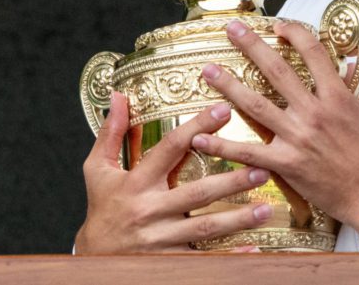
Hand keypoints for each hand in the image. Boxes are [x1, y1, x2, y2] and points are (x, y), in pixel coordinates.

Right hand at [74, 91, 273, 252]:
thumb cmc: (101, 208)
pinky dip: (230, 256)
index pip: (170, 149)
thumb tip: (118, 96)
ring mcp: (161, 239)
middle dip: (231, 182)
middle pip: (197, 193)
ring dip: (239, 218)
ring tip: (267, 208)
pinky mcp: (169, 261)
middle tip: (262, 169)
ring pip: (206, 228)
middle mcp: (150, 210)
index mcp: (136, 183)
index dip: (197, 127)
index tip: (225, 111)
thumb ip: (110, 133)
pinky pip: (204, 259)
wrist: (91, 262)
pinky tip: (254, 247)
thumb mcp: (97, 170)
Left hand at [192, 20, 358, 228]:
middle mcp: (313, 112)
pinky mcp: (285, 163)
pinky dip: (223, 145)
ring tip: (208, 71)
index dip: (295, 34)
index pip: (313, 54)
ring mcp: (297, 137)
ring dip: (229, 86)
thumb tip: (350, 62)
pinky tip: (201, 136)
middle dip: (252, 46)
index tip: (280, 26)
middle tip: (231, 29)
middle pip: (277, 71)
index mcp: (337, 97)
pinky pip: (249, 152)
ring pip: (256, 105)